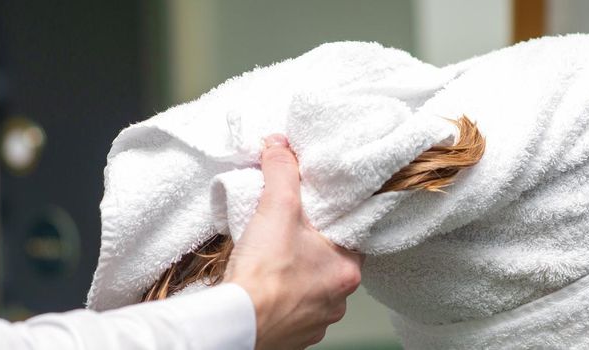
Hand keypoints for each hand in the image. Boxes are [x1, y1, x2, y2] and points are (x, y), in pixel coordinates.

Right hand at [224, 134, 363, 349]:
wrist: (236, 324)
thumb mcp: (276, 208)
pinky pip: (293, 309)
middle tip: (290, 230)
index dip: (333, 220)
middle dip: (310, 245)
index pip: (352, 236)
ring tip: (274, 258)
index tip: (318, 210)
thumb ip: (282, 172)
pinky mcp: (293, 334)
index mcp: (348, 270)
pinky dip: (282, 296)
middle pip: (330, 261)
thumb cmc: (263, 275)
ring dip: (296, 273)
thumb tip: (280, 146)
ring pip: (312, 287)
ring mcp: (316, 320)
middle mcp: (339, 299)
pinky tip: (265, 284)